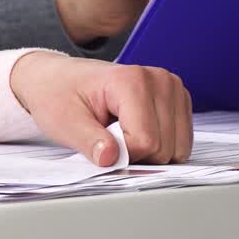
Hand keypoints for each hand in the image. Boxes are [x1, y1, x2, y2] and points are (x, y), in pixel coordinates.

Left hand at [9, 52, 192, 164]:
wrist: (58, 79)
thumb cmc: (59, 95)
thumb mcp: (64, 121)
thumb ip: (89, 142)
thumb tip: (111, 159)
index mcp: (131, 79)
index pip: (145, 141)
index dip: (121, 153)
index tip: (99, 139)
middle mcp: (159, 80)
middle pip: (164, 148)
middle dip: (135, 153)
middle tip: (108, 133)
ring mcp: (171, 88)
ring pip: (176, 148)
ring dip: (147, 150)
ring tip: (121, 129)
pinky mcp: (177, 100)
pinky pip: (180, 143)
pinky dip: (157, 145)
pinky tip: (134, 128)